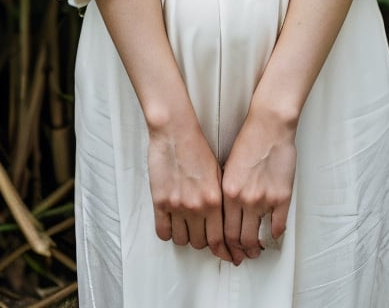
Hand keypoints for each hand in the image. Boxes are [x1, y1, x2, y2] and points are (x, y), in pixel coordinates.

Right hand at [147, 120, 232, 262]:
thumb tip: (223, 220)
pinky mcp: (160, 202)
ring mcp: (176, 206)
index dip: (224, 252)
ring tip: (186, 227)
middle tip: (203, 235)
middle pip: (200, 243)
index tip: (228, 256)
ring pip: (182, 240)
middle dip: (203, 242)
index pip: (219, 239)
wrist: (175, 132)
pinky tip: (171, 224)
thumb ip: (220, 199)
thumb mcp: (218, 173)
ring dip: (185, 237)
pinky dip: (167, 232)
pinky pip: (163, 232)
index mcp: (214, 200)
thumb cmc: (197, 148)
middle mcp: (196, 207)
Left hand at [221, 109, 296, 261]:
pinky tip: (273, 235)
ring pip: (257, 236)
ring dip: (256, 247)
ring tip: (257, 250)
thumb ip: (226, 191)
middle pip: (238, 238)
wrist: (270, 125)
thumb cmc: (248, 141)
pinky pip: (278, 225)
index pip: (223, 230)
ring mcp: (264, 199)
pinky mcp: (282, 197)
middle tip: (241, 256)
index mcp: (227, 192)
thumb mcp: (228, 166)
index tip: (227, 250)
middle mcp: (244, 199)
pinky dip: (275, 234)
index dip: (224, 245)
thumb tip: (226, 212)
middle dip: (239, 251)